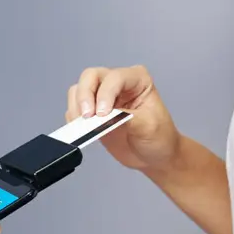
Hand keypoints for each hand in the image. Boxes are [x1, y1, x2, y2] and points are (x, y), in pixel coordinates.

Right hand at [67, 65, 181, 173]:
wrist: (155, 157)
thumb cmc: (160, 137)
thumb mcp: (149, 126)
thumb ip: (127, 118)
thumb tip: (105, 117)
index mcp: (137, 79)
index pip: (115, 78)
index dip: (105, 94)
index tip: (103, 115)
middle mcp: (117, 83)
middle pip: (91, 77)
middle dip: (85, 96)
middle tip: (87, 116)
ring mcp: (102, 97)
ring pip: (78, 90)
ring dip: (77, 107)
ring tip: (85, 126)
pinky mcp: (92, 113)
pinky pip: (74, 109)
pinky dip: (74, 118)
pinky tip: (82, 130)